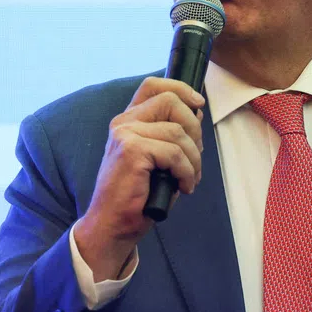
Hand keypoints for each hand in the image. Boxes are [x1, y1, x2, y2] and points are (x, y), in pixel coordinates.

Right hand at [76, 78, 204, 280]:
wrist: (112, 225)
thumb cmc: (138, 196)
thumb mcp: (159, 159)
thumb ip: (172, 134)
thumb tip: (197, 112)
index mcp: (128, 121)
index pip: (153, 86)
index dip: (181, 89)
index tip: (198, 104)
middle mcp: (123, 122)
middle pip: (171, 102)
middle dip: (195, 129)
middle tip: (194, 158)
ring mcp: (125, 134)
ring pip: (178, 131)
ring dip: (193, 159)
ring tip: (189, 179)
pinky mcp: (131, 151)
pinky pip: (174, 152)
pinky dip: (186, 171)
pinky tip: (182, 187)